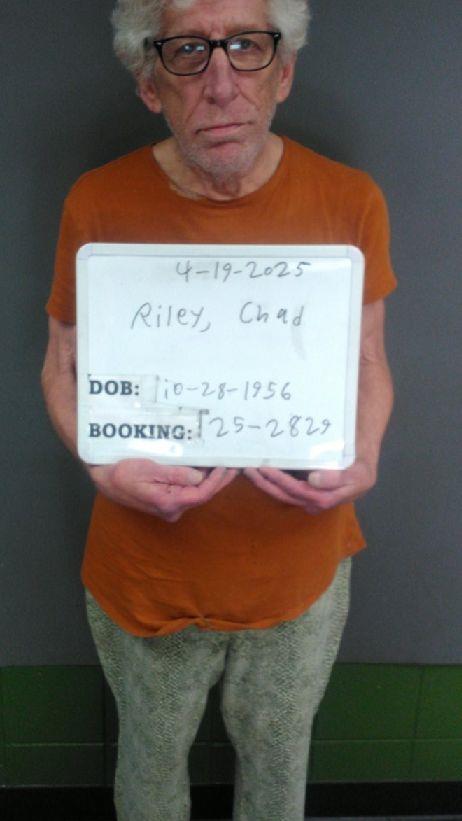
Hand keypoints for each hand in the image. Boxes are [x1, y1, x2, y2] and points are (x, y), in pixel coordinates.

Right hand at [87, 459, 237, 521]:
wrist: (103, 478)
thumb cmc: (122, 473)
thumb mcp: (148, 469)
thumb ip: (175, 474)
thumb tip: (200, 477)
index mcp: (168, 503)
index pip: (201, 494)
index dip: (217, 480)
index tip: (226, 466)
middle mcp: (172, 509)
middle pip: (203, 495)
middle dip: (220, 480)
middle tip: (236, 465)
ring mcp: (170, 506)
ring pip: (197, 493)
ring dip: (213, 479)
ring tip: (227, 464)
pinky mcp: (167, 499)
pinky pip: (189, 490)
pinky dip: (201, 479)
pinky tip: (209, 468)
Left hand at [244, 459, 376, 514]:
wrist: (362, 463)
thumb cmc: (361, 469)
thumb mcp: (359, 474)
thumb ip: (339, 479)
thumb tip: (313, 480)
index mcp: (324, 499)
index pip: (298, 492)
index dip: (280, 482)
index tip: (266, 469)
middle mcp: (313, 501)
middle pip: (285, 494)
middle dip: (265, 483)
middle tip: (249, 468)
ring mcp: (307, 496)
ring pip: (281, 493)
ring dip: (264, 483)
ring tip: (249, 470)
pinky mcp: (302, 489)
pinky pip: (284, 487)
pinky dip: (270, 481)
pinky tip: (259, 472)